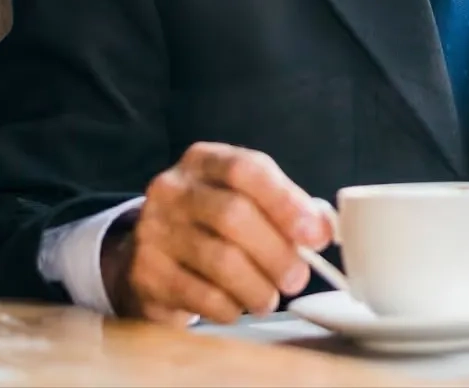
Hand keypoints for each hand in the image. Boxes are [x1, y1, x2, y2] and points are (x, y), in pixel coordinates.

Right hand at [101, 142, 332, 324]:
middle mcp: (172, 189)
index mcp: (203, 161)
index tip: (315, 234)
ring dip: (257, 286)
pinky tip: (237, 307)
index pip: (246, 169)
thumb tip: (322, 229)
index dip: (286, 202)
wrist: (148, 254)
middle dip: (276, 252)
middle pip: (233, 216)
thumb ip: (286, 207)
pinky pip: (200, 295)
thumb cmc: (212, 224)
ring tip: (269, 298)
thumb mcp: (245, 199)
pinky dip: (230, 306)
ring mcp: (154, 230)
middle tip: (297, 278)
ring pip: (220, 260)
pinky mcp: (146, 273)